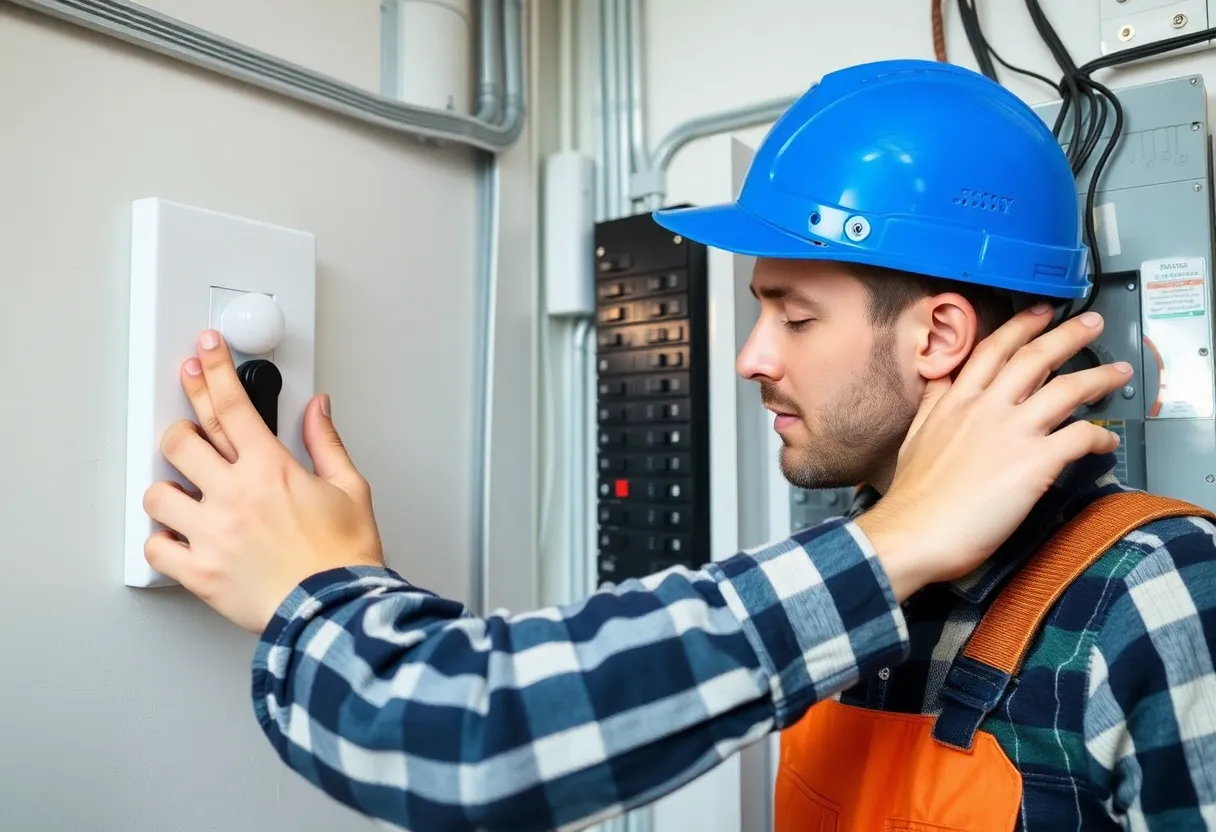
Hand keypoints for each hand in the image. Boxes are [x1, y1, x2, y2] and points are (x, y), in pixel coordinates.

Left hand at [142, 330, 383, 632]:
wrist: (337, 610)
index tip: (204, 351)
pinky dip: (161, 539)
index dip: (214, 369)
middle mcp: (234, 495)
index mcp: (271, 469)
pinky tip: (176, 535)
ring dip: (167, 487)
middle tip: (184, 422)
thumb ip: (327, 443)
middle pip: (181, 440)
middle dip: (180, 425)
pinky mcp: (199, 571)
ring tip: (182, 491)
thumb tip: (317, 409)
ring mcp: (211, 533)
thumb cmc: (345, 558)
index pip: (231, 404)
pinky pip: (156, 547)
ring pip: (157, 492)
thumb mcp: (351, 490)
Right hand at [856, 307, 1129, 600]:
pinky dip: (1100, 436)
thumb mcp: (914, 437)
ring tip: (1118, 373)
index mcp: (956, 401)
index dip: (1020, 327)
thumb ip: (933, 404)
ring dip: (1098, 377)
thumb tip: (940, 381)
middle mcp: (985, 409)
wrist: (911, 534)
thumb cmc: (912, 498)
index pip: (993, 350)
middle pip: (1034, 358)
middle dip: (1068, 335)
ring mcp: (1011, 434)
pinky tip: (1107, 442)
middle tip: (1091, 324)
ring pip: (1066, 390)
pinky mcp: (1033, 464)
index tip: (1039, 314)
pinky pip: (1080, 438)